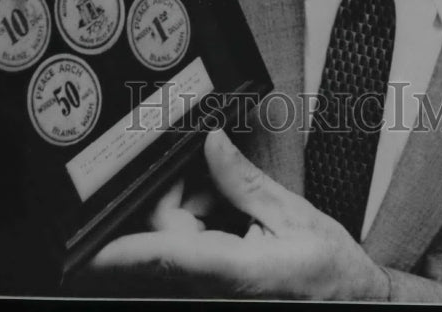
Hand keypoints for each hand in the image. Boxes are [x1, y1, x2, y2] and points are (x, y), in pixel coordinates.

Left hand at [80, 129, 390, 299]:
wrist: (355, 306)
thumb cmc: (332, 274)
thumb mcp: (294, 216)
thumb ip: (245, 182)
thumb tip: (213, 146)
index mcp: (233, 272)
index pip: (161, 258)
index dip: (118, 252)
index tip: (86, 247)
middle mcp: (215, 290)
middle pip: (165, 237)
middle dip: (180, 196)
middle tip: (213, 170)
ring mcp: (214, 294)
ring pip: (175, 245)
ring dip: (193, 214)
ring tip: (237, 203)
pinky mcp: (217, 293)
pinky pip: (188, 257)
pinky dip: (202, 231)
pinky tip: (233, 220)